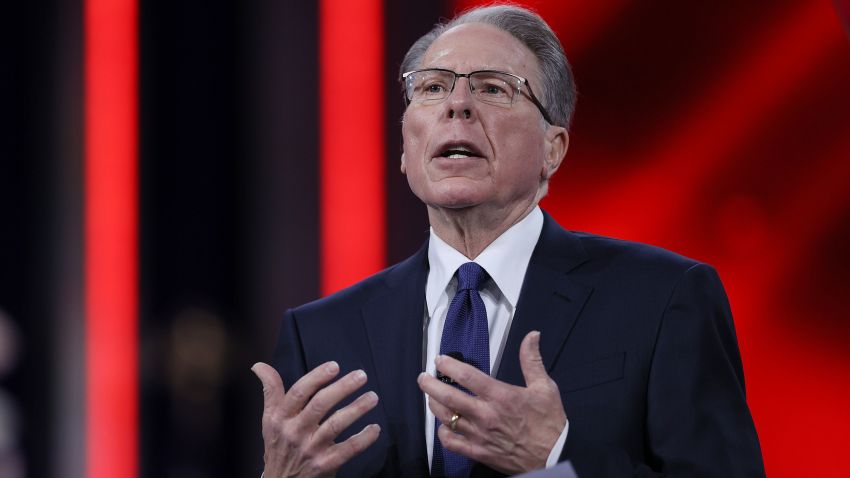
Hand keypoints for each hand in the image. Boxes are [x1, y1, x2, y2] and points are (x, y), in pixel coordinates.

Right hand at [252, 361, 380, 476]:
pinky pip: (348, 450)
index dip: (317, 377)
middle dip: (342, 388)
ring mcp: (311, 449)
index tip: (335, 366)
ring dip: (357, 409)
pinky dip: (364, 439)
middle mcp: (295, 432)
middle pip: (320, 405)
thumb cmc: (278, 446)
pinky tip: (375, 428)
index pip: (299, 392)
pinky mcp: (325, 465)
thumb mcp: (270, 419)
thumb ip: (270, 391)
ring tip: (372, 397)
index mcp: (281, 418)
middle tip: (362, 375)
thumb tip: (259, 365)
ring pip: (336, 425)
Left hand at [417, 331, 565, 473]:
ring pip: (446, 418)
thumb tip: (532, 337)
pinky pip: (451, 443)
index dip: (449, 365)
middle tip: (423, 377)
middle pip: (448, 397)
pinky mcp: (479, 452)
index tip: (441, 360)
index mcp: (501, 396)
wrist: (553, 457)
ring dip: (434, 405)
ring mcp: (480, 435)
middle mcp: (486, 415)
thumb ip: (532, 360)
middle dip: (430, 384)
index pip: (467, 376)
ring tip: (430, 396)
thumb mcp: (545, 387)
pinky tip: (444, 425)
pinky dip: (443, 433)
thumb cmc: (549, 424)